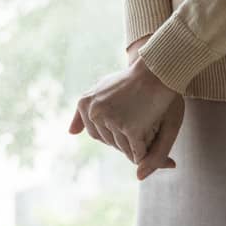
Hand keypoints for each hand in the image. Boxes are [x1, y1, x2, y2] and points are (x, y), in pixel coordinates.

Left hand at [68, 57, 183, 180]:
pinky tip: (153, 147)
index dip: (111, 133)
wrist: (154, 72)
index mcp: (85, 103)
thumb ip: (83, 110)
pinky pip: (137, 152)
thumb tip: (71, 133)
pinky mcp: (131, 129)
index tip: (125, 123)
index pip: (95, 134)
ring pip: (123, 148)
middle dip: (122, 140)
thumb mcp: (100, 89)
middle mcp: (95, 113)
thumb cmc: (129, 81)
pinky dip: (145, 153)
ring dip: (135, 149)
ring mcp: (112, 121)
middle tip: (138, 126)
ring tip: (147, 135)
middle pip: (108, 142)